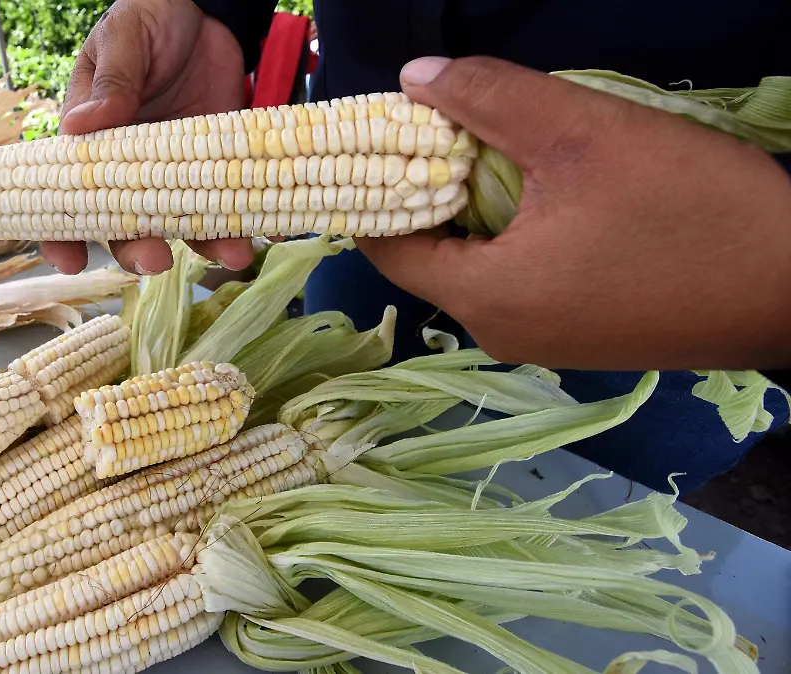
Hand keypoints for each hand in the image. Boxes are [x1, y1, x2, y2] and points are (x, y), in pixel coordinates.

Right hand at [41, 0, 254, 275]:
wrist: (209, 7)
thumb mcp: (124, 39)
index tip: (68, 260)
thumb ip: (112, 81)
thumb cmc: (149, 19)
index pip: (66, 195)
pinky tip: (263, 232)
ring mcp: (179, 170)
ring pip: (185, 222)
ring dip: (206, 244)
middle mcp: (132, 167)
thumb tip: (80, 125)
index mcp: (93, 141)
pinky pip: (230, 201)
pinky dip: (247, 220)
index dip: (62, 233)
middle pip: (126, 223)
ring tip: (232, 254)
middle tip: (155, 261)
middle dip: (138, 249)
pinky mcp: (221, 164)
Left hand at [358, 56, 790, 370]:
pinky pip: (524, 280)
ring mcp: (542, 342)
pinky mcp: (582, 337)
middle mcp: (499, 333)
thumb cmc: (691, 211)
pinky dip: (519, 236)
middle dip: (433, 190)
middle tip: (455, 128)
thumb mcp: (583, 134)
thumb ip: (489, 99)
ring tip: (505, 150)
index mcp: (483, 298)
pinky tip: (551, 194)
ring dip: (480, 209)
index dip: (376, 185)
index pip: (386, 246)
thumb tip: (413, 79)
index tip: (393, 133)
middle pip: (433, 255)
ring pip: (480, 265)